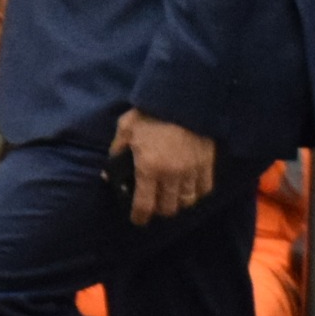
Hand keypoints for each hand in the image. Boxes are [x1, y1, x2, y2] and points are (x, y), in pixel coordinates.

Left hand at [112, 109, 216, 224]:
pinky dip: (196, 193)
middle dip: (158, 210)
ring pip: (186, 202)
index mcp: (148, 168)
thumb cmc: (151, 111)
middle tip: (153, 204)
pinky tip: (189, 188)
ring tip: (171, 197)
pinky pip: (204, 190)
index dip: (139, 217)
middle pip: (167, 208)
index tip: (137, 219)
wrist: (185, 96)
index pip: (144, 206)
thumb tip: (107, 173)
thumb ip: (116, 151)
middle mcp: (171, 175)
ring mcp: (192, 171)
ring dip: (177, 203)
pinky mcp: (207, 164)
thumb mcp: (126, 127)